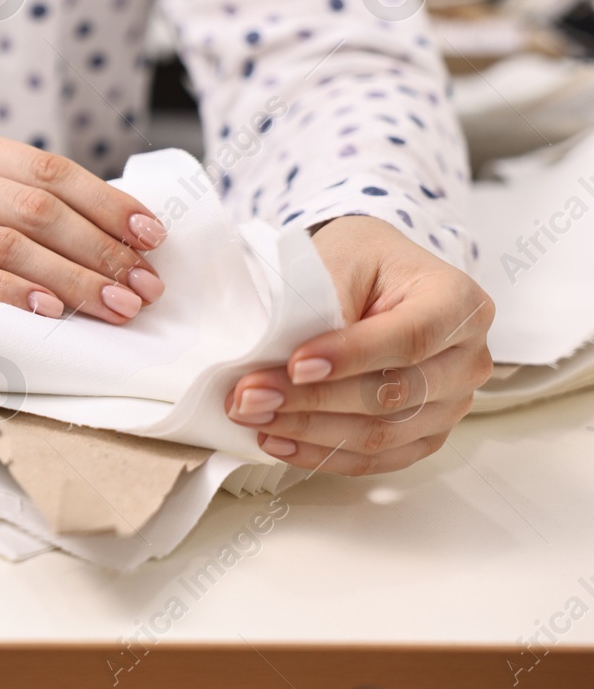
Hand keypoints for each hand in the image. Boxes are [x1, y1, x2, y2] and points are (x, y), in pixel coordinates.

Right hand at [0, 126, 167, 355]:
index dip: (107, 203)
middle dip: (100, 250)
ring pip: (7, 243)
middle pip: (35, 207)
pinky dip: (14, 295)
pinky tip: (51, 312)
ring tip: (114, 306)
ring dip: (72, 280)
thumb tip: (126, 239)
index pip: (48, 169)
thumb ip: (25, 209)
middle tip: (143, 286)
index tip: (152, 238)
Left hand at [224, 215, 494, 475]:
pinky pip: (377, 458)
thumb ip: (326, 307)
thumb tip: (289, 365)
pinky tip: (278, 441)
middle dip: (313, 400)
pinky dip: (323, 454)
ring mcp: (451, 403)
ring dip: (308, 431)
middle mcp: (468, 359)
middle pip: (395, 394)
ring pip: (382, 434)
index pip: (412, 338)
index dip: (352, 356)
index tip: (295, 364)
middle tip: (251, 395)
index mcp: (459, 303)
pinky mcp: (426, 434)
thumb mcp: (341, 260)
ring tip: (254, 416)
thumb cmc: (359, 261)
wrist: (373, 276)